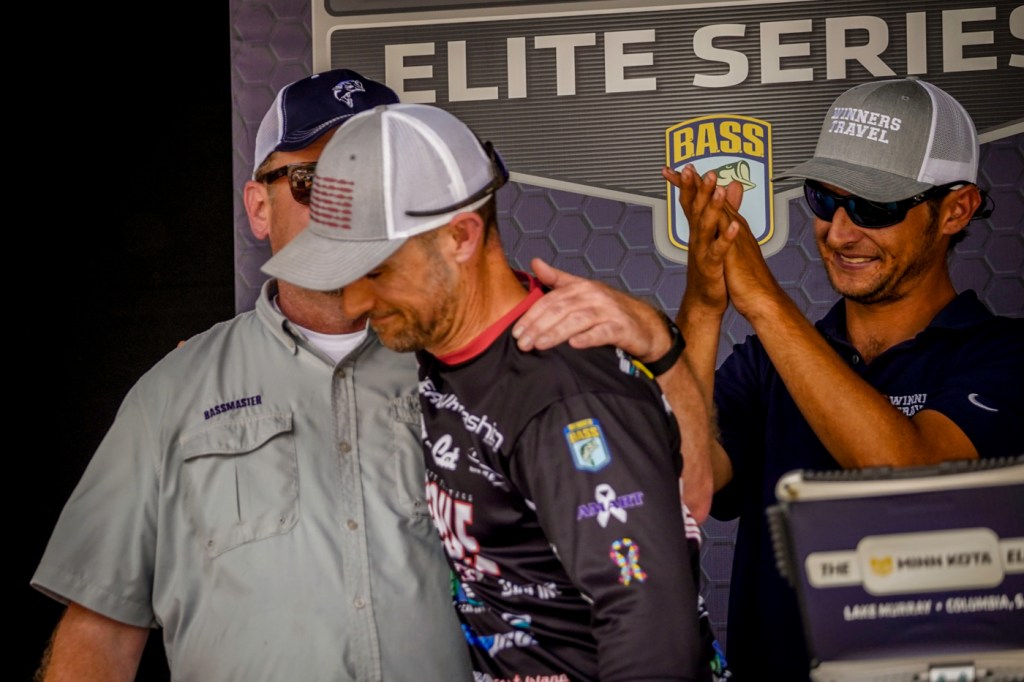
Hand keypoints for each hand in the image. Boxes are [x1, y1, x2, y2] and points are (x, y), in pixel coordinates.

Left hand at [513, 258, 670, 361]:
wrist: (644, 325)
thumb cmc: (608, 309)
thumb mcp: (582, 290)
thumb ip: (557, 279)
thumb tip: (535, 262)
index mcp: (581, 287)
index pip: (550, 300)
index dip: (532, 315)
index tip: (517, 331)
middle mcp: (594, 296)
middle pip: (560, 310)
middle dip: (538, 326)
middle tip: (522, 343)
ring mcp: (608, 311)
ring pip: (577, 320)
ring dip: (556, 333)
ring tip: (539, 345)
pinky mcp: (621, 328)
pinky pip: (602, 332)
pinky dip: (588, 338)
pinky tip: (574, 344)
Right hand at [663, 165, 742, 315]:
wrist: (704, 300)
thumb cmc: (710, 267)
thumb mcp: (715, 235)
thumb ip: (724, 208)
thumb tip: (732, 185)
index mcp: (698, 230)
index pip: (692, 203)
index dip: (689, 185)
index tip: (687, 167)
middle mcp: (697, 238)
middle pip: (696, 209)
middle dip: (699, 189)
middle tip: (699, 171)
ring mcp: (702, 252)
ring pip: (706, 226)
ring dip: (712, 208)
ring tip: (718, 191)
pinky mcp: (711, 267)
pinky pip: (719, 250)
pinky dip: (726, 238)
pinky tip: (733, 227)